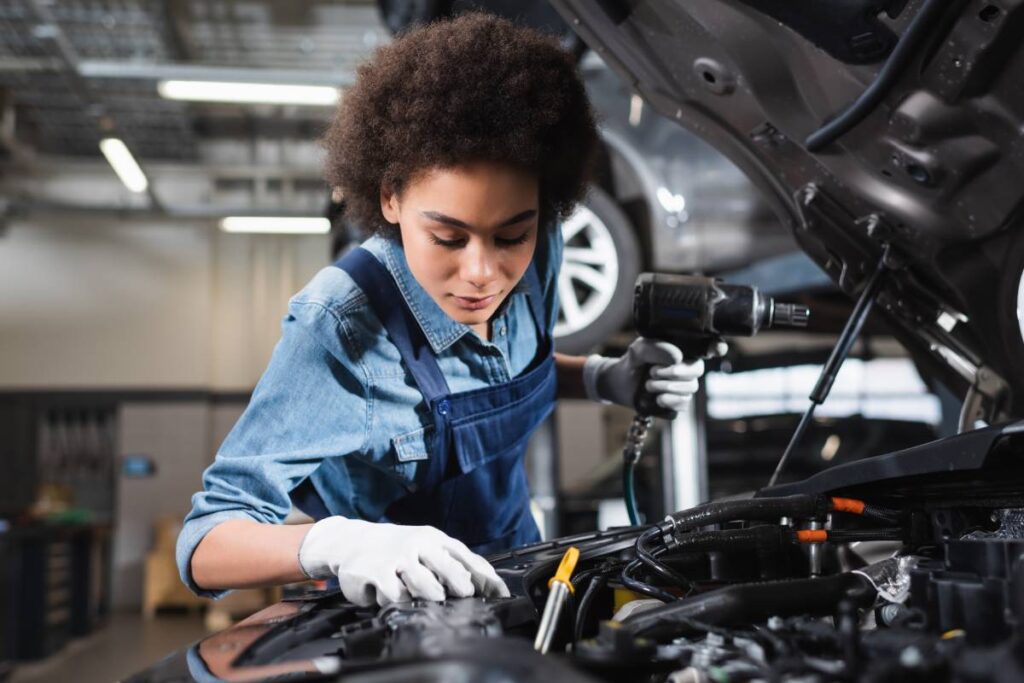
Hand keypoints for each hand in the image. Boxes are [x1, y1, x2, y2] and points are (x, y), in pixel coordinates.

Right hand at [297, 517, 509, 606]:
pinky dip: (394, 600)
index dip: (485, 577)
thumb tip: (485, 586)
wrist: (351, 541)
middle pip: (449, 568)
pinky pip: (396, 596)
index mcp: (435, 539)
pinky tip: (387, 593)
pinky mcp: (377, 571)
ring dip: (428, 595)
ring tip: (422, 594)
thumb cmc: (396, 548)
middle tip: (465, 594)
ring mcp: (398, 556)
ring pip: (425, 586)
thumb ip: (451, 565)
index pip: (466, 557)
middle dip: (460, 584)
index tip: (499, 593)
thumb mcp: (425, 548)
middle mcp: (419, 544)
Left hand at [582, 337, 707, 413]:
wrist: (620, 382)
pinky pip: (684, 404)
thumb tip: (677, 357)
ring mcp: (683, 385)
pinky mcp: (677, 402)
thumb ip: (655, 348)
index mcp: (683, 349)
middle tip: (653, 372)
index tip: (716, 349)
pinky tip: (658, 399)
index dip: (717, 347)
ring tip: (648, 385)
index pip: (708, 346)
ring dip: (668, 387)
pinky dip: (671, 402)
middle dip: (677, 373)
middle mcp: (687, 366)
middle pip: (698, 370)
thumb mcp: (639, 349)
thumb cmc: (633, 360)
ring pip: (690, 388)